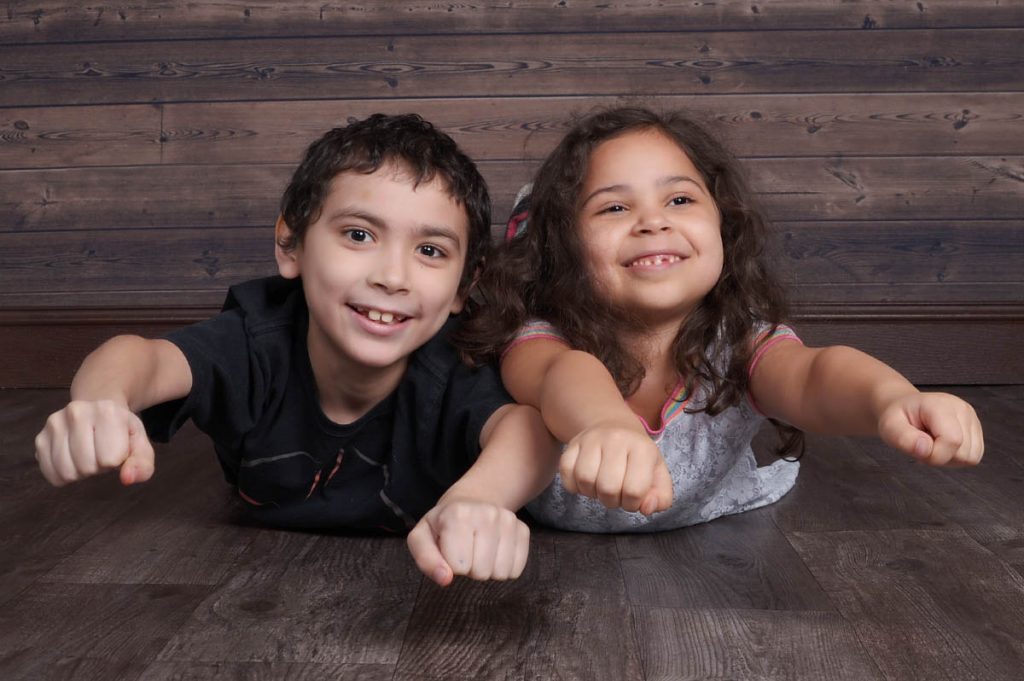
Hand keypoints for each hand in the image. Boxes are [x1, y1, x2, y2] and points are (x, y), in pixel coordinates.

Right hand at [34, 400, 155, 486]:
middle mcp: (76, 411)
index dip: (117, 460)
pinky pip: (51, 475)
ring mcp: (54, 423)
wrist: (97, 412)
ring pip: (68, 473)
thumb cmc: (122, 432)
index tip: (117, 447)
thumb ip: (142, 464)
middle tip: (102, 451)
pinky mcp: (40, 438)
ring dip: (82, 472)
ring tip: (89, 454)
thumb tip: (127, 479)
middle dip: (99, 467)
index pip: (111, 459)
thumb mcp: (140, 446)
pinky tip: (73, 460)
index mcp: (107, 411)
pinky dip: (64, 477)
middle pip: (88, 467)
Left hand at [406, 498, 529, 586]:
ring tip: (478, 551)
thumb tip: (445, 579)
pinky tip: (494, 552)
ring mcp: (508, 520)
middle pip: (481, 572)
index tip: (449, 550)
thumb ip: (426, 560)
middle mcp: (487, 514)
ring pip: (500, 573)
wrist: (471, 501)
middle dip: (470, 569)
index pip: (457, 567)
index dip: (450, 565)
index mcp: (458, 514)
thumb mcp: (422, 538)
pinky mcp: (523, 529)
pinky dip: (504, 567)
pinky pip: (516, 569)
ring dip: (487, 570)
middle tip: (465, 551)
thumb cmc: (442, 525)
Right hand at [561, 423, 672, 514]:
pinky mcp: (573, 443)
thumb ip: (661, 498)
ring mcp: (592, 439)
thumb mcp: (658, 476)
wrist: (614, 427)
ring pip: (584, 480)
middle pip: (607, 488)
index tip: (632, 497)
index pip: (634, 490)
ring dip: (592, 493)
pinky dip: (573, 485)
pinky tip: (585, 482)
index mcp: (642, 449)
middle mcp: (617, 439)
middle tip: (616, 493)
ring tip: (601, 487)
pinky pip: (566, 472)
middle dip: (611, 501)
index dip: (632, 503)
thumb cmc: (638, 458)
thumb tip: (646, 508)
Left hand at [877, 392, 983, 466]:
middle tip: (922, 445)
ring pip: (971, 458)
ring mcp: (972, 419)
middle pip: (964, 453)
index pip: (952, 440)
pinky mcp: (976, 429)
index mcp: (940, 405)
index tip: (917, 448)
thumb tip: (925, 450)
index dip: (934, 454)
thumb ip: (903, 439)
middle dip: (940, 457)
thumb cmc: (898, 417)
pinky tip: (941, 445)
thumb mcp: (889, 427)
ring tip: (931, 444)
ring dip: (949, 459)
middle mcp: (962, 409)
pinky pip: (973, 457)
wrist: (905, 408)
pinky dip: (956, 458)